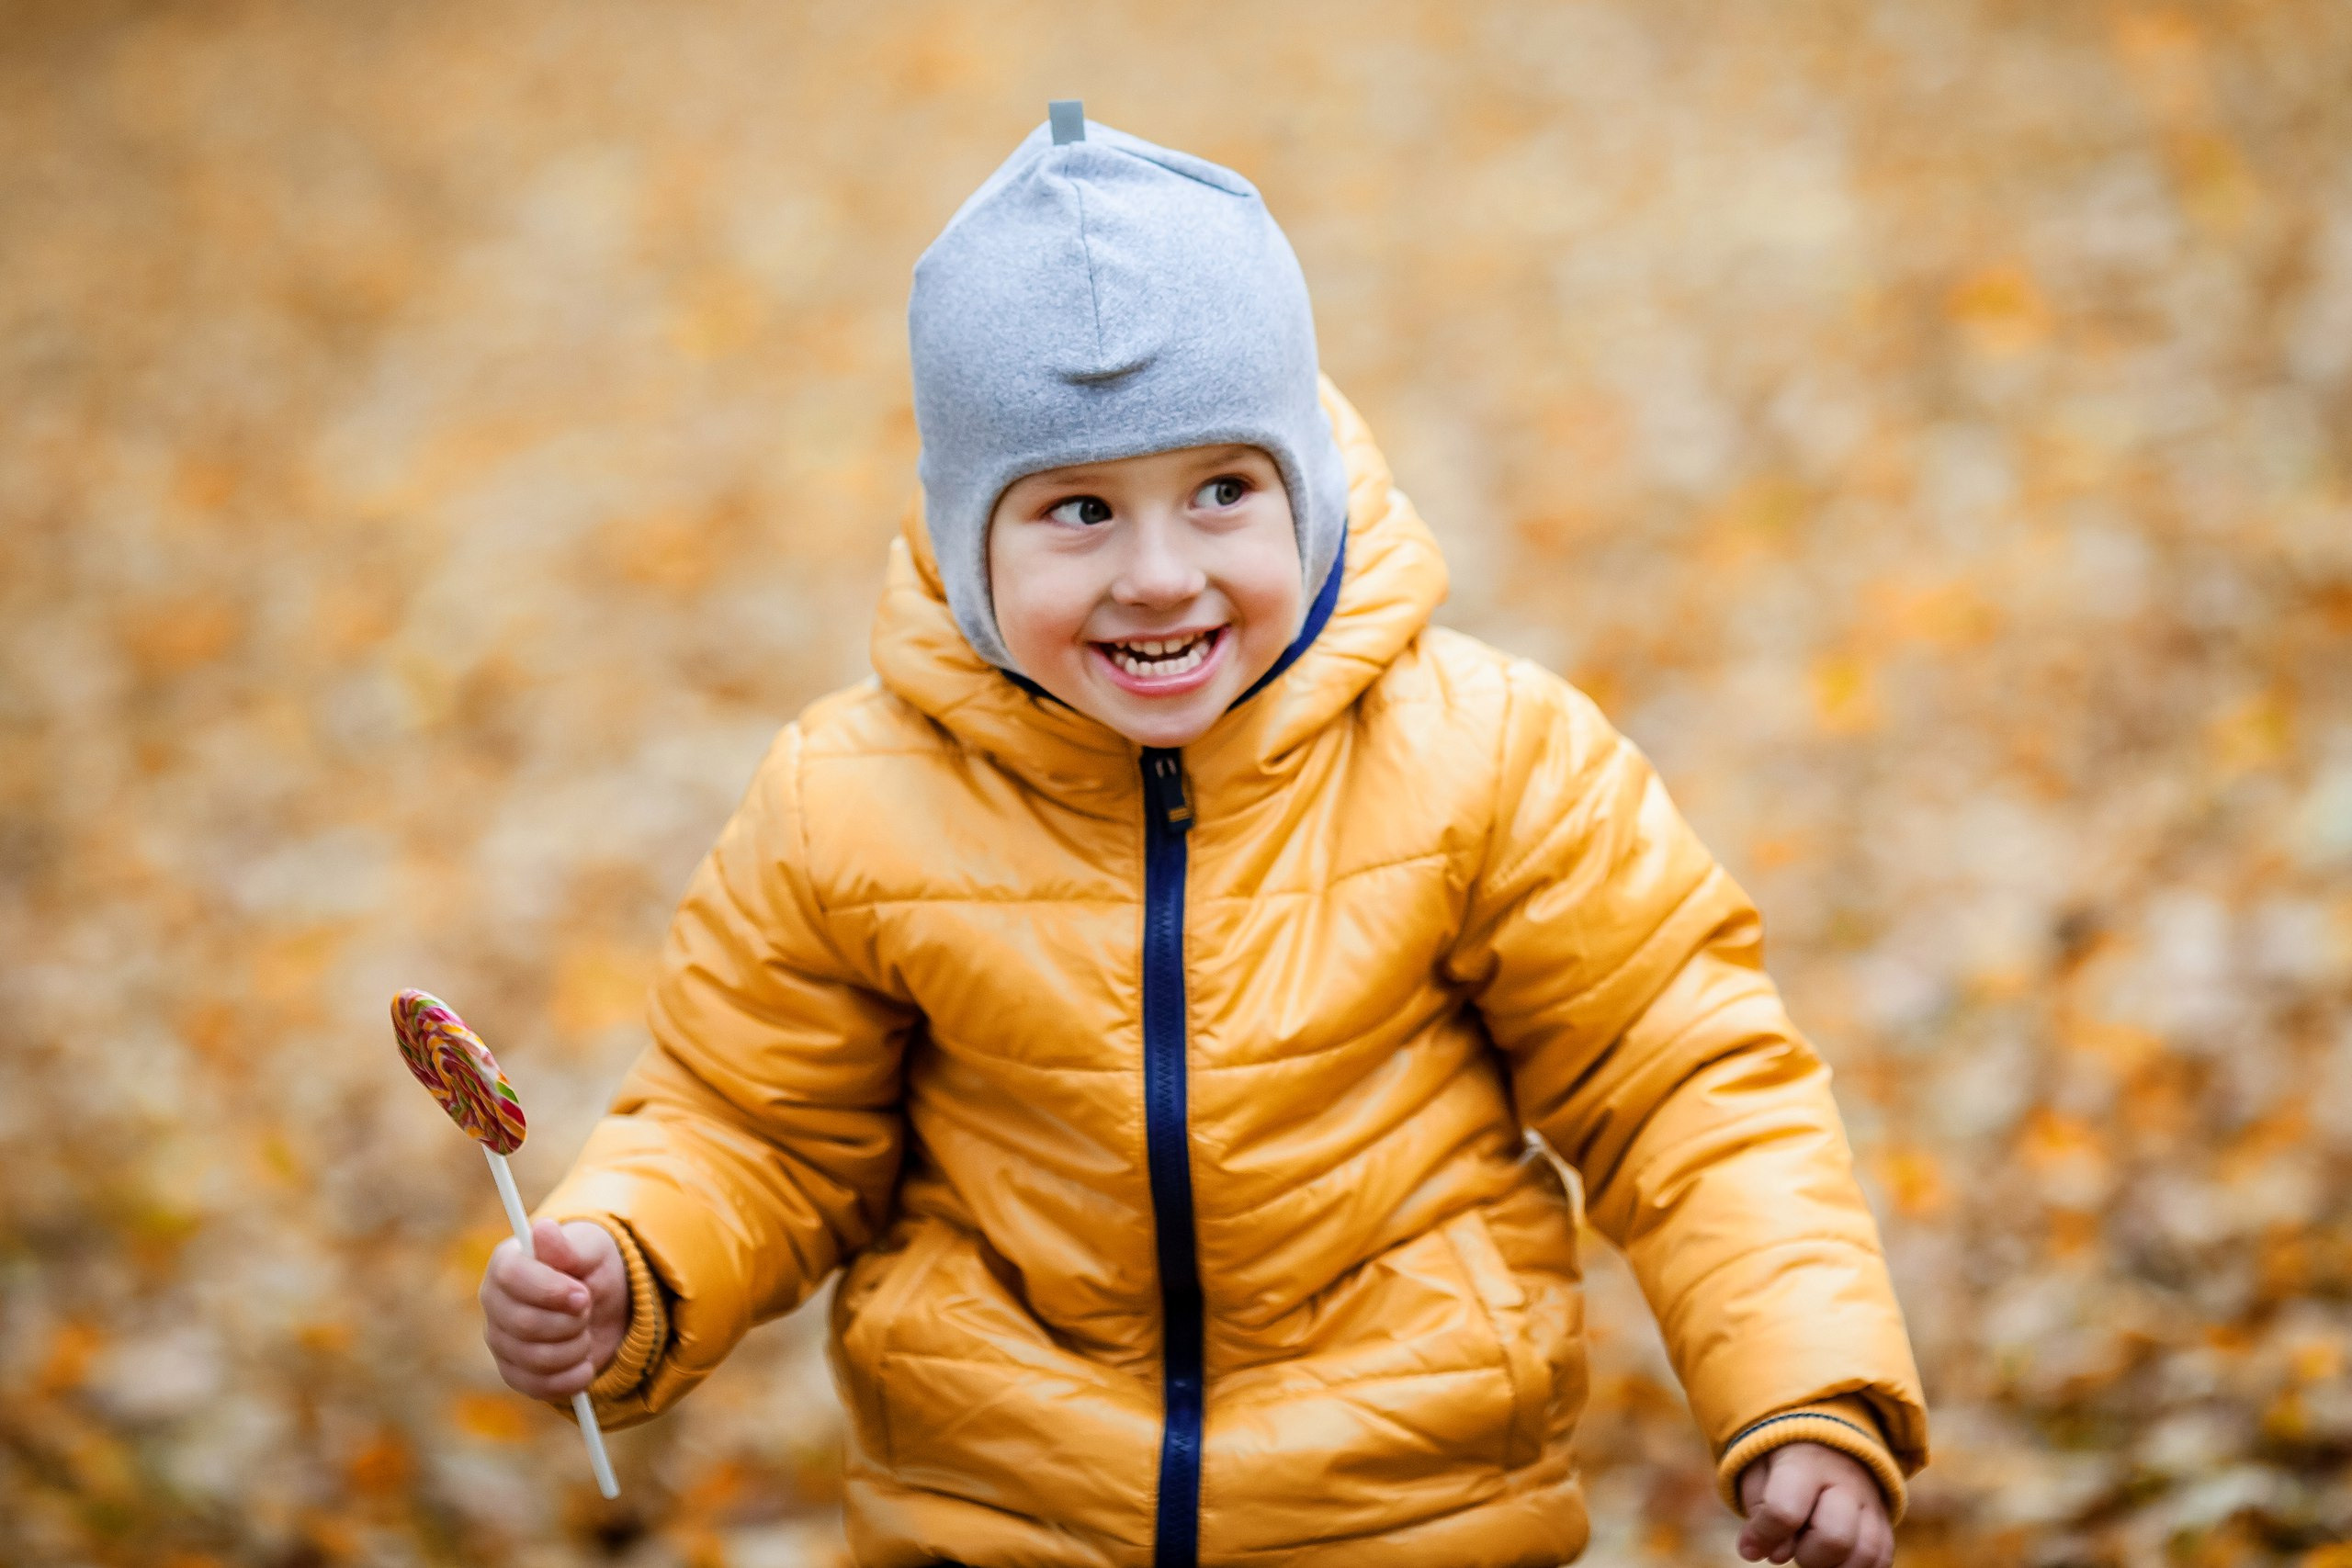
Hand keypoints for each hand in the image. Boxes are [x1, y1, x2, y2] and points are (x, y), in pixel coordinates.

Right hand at [479, 1218, 628, 1399]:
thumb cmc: (591, 1267)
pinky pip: (537, 1387)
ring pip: (534, 1359)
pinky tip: (584, 1365)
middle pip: (525, 1324)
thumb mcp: (590, 1249)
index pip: (512, 1277)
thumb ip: (568, 1246)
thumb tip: (544, 1229)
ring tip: (586, 1333)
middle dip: (571, 1322)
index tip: (583, 1296)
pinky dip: (570, 1380)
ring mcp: (500, 1340)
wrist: (603, 1303)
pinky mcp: (513, 1372)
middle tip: (589, 1309)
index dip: (550, 1290)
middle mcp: (494, 1302)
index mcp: (506, 1263)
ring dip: (575, 1349)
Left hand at [1736, 1440, 1892, 1567]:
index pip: (1785, 1511)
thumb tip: (1770, 1554)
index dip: (1764, 1536)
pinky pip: (1882, 1558)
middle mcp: (1846, 1480)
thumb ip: (1759, 1512)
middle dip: (1807, 1556)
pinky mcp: (1885, 1519)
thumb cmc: (1782, 1460)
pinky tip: (1834, 1561)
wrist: (1824, 1437)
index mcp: (1805, 1461)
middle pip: (1834, 1538)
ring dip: (1834, 1567)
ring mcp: (1871, 1500)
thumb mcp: (1757, 1472)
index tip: (1751, 1544)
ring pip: (1865, 1553)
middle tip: (1794, 1546)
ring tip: (1814, 1553)